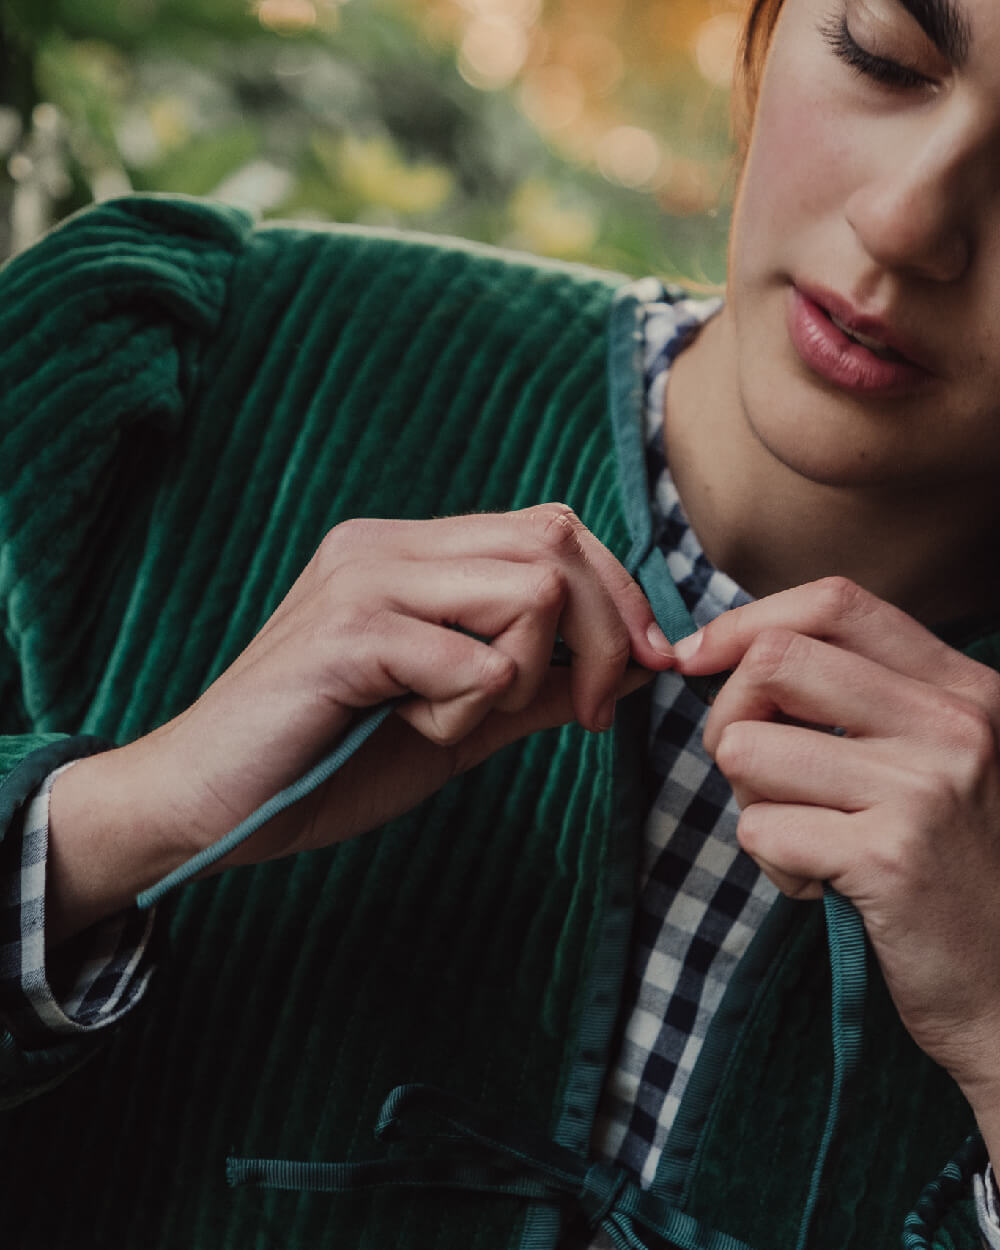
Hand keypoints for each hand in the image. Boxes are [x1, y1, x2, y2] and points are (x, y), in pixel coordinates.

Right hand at [48, 504, 673, 938]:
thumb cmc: (330, 760)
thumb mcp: (458, 721)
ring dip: (521, 679)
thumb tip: (633, 663)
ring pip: (528, 593)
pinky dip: (465, 716)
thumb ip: (535, 684)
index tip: (646, 669)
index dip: (620, 596)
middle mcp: (387, 545)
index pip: (553, 529)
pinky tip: (406, 730)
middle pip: (556, 543)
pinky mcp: (345, 635)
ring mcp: (363, 580)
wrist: (212, 806)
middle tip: (586, 715)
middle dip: (604, 635)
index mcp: (411, 552)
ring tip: (455, 722)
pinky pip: (474, 664)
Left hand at [673, 577, 999, 1124]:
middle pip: (774, 662)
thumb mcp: (938, 763)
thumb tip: (731, 650)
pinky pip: (761, 830)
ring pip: (747, 749)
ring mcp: (925, 787)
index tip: (694, 657)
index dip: (746, 622)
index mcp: (965, 689)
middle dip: (727, 716)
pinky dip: (774, 866)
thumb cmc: (956, 874)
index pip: (836, 603)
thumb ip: (865, 700)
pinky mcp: (890, 857)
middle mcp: (954, 723)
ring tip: (810, 842)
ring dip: (752, 804)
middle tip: (750, 774)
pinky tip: (826, 888)